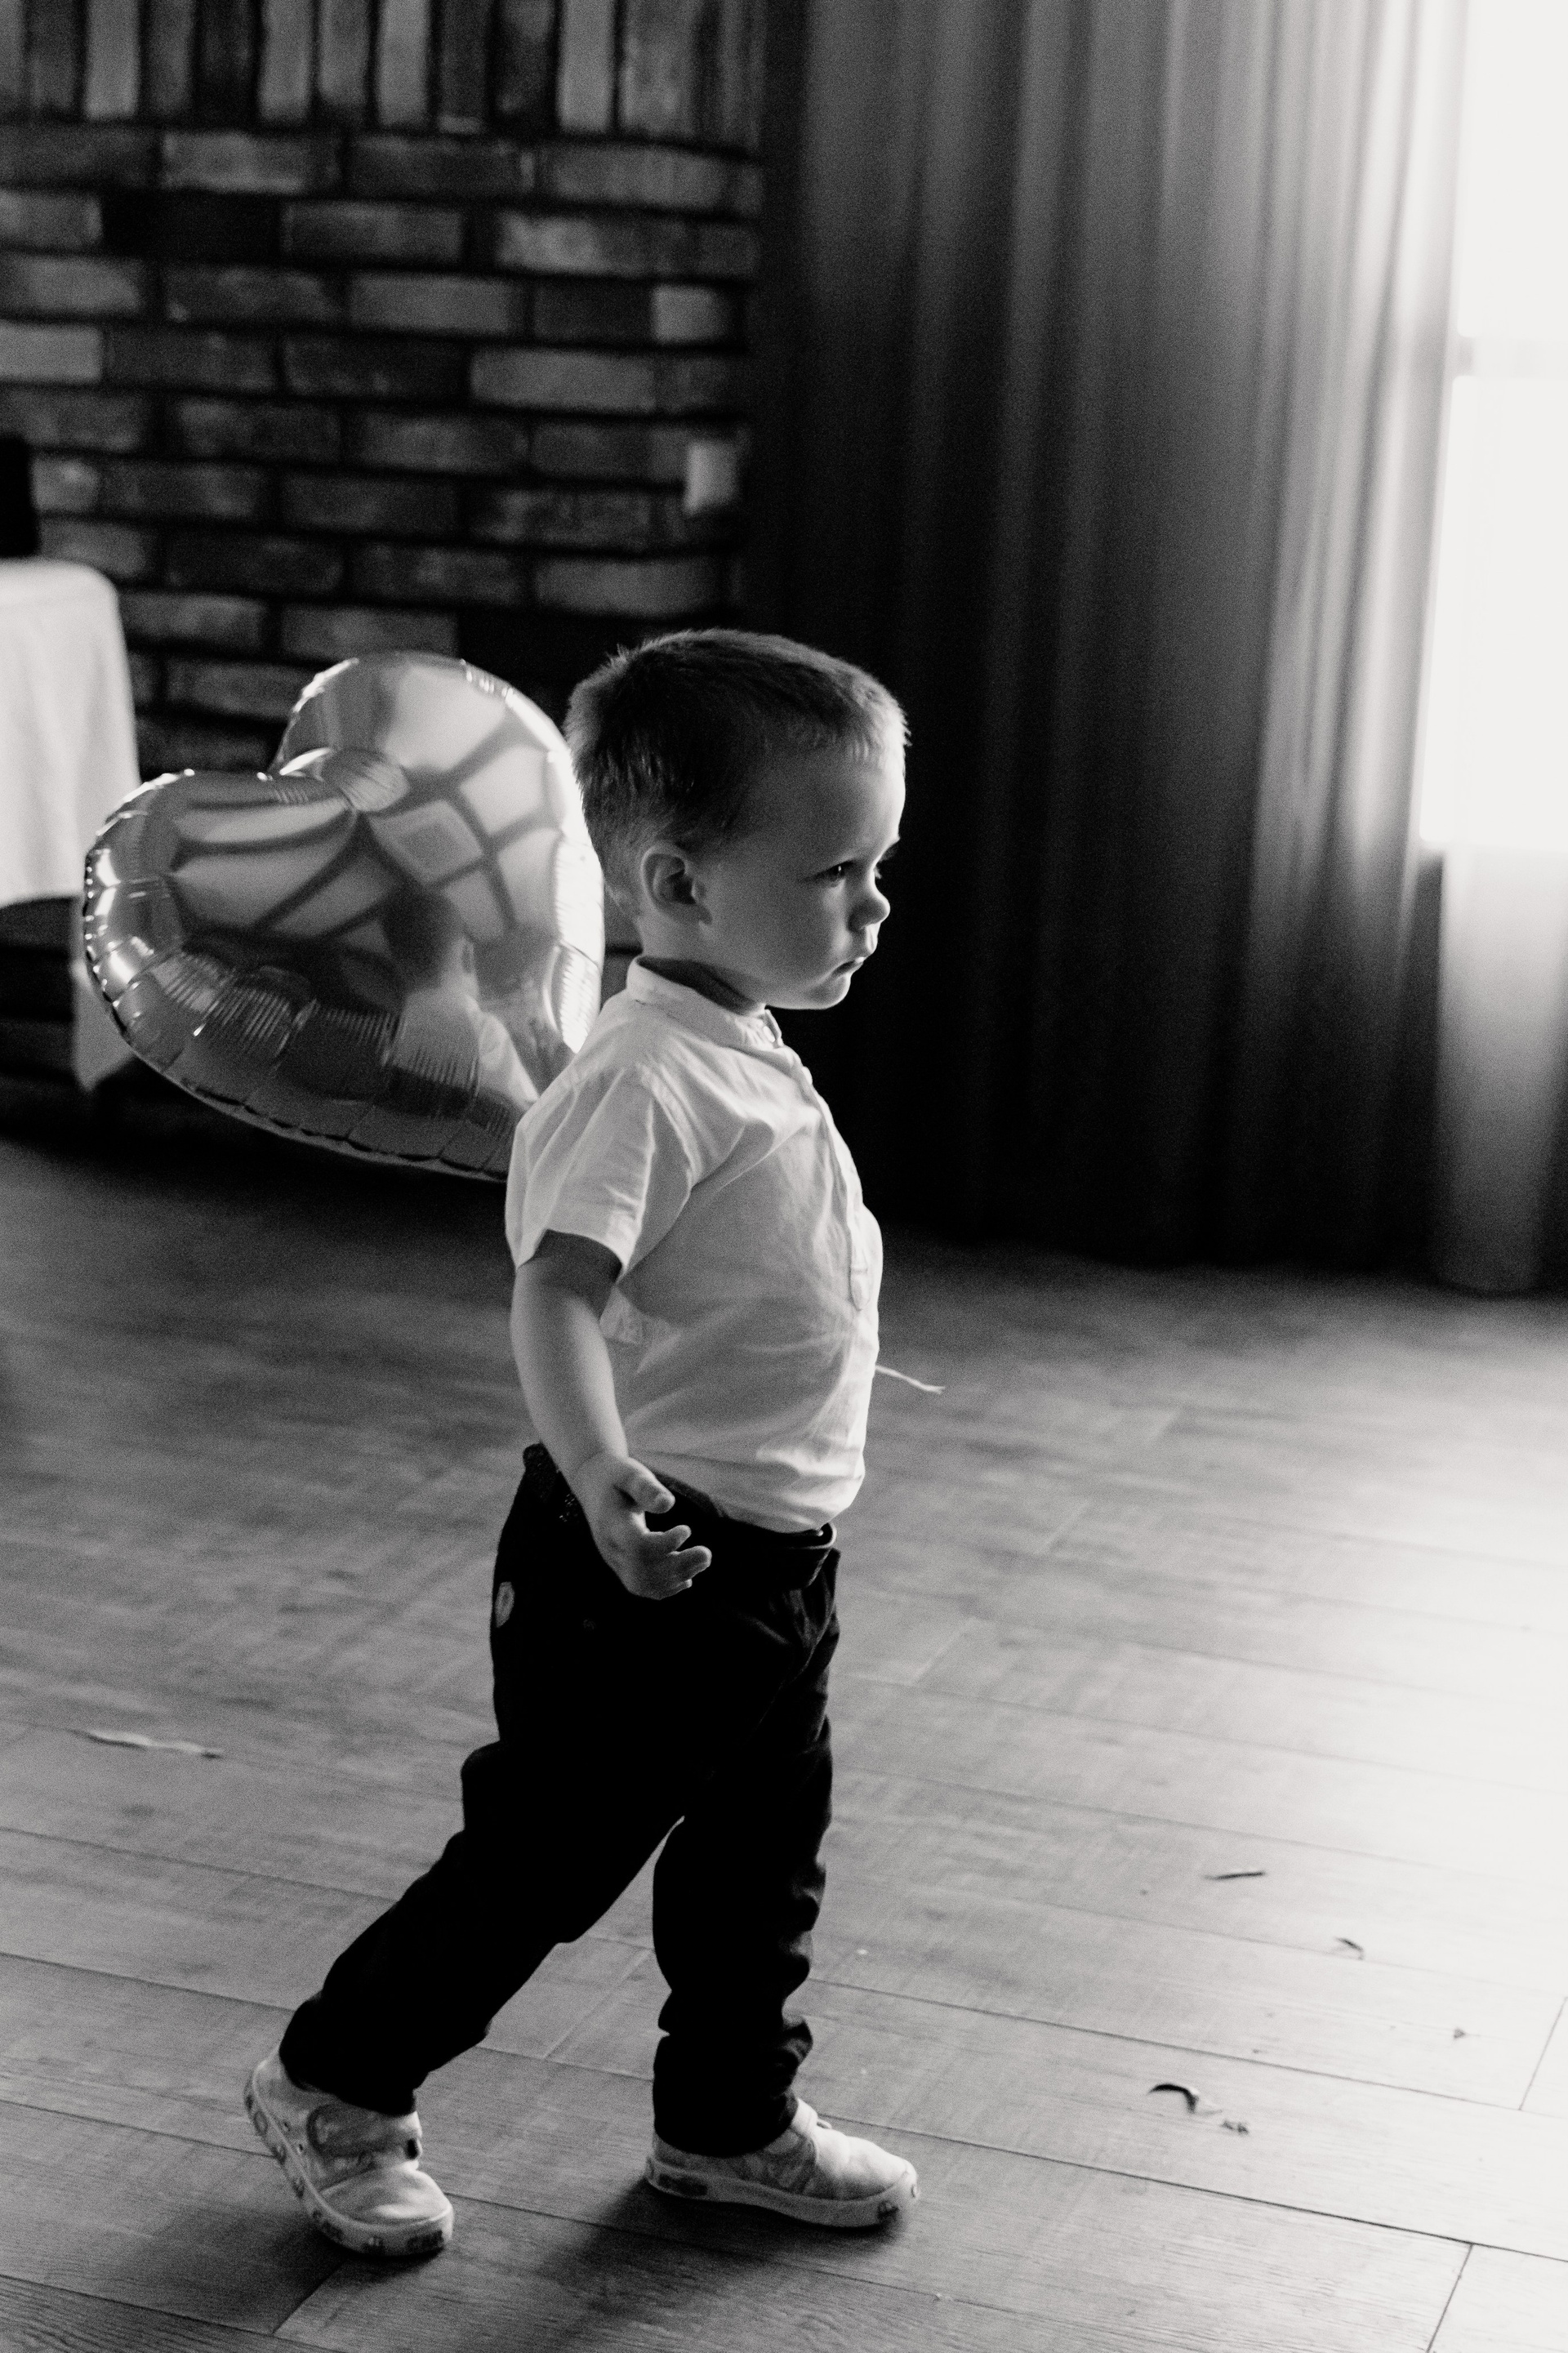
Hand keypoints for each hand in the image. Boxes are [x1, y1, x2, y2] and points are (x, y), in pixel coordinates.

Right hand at [570, 1451, 712, 1599]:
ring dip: (675, 1578)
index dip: (664, 1545)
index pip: (636, 1546)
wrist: (594, 1485)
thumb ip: (647, 1488)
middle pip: (641, 1571)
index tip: (686, 1530)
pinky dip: (666, 1587)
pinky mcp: (621, 1565)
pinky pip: (642, 1587)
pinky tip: (687, 1576)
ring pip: (642, 1584)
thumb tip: (668, 1504)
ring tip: (703, 1561)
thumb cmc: (617, 1476)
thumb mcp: (630, 1473)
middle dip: (677, 1567)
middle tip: (706, 1554)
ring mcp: (614, 1560)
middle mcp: (610, 1548)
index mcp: (611, 1524)